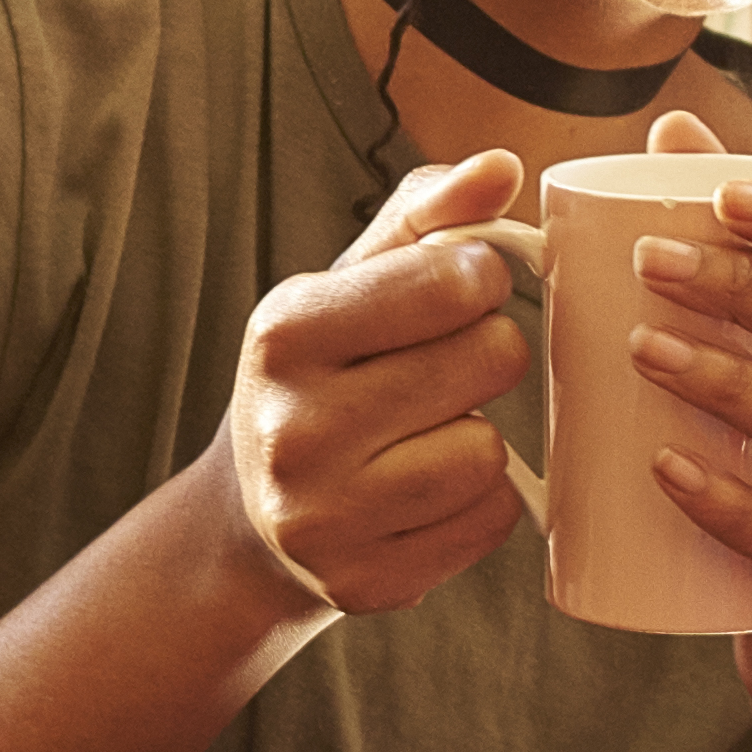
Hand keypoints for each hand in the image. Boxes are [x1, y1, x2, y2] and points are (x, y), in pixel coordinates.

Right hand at [223, 148, 537, 623]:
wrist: (248, 521)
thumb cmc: (316, 378)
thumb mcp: (344, 286)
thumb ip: (426, 217)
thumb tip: (503, 167)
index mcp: (284, 334)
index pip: (452, 280)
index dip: (480, 278)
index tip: (458, 291)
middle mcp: (294, 428)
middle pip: (489, 361)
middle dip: (487, 354)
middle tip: (442, 368)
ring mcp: (326, 518)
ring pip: (490, 452)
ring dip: (478, 435)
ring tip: (425, 433)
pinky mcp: (367, 585)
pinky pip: (489, 523)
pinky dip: (478, 503)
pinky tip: (426, 491)